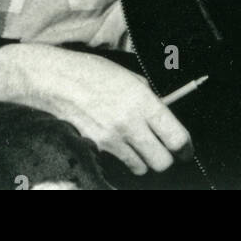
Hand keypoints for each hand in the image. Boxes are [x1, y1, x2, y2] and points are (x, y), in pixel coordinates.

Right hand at [0, 43, 192, 175]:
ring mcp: (111, 139)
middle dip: (167, 158)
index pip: (176, 137)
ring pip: (142, 168)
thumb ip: (149, 97)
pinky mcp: (95, 148)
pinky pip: (120, 164)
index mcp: (143, 100)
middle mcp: (130, 123)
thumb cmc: (93, 72)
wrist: (54, 81)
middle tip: (165, 150)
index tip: (187, 150)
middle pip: (162, 161)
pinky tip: (121, 146)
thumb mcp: (128, 76)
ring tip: (140, 147)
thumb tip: (166, 112)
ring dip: (145, 161)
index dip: (186, 148)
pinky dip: (125, 160)